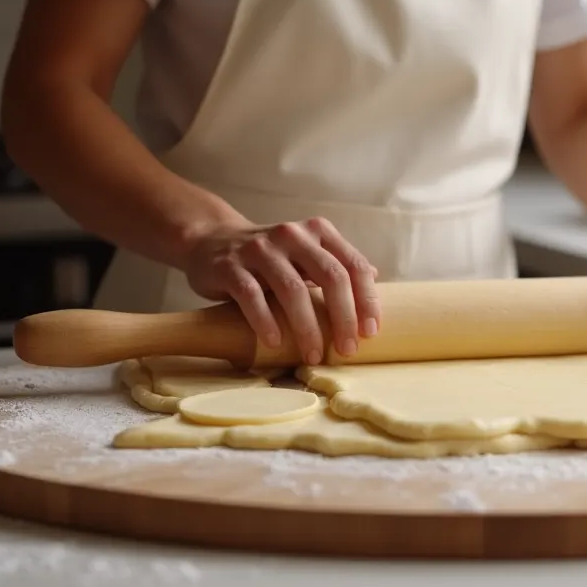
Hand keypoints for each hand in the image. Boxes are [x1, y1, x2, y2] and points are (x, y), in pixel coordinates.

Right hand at [183, 217, 379, 363]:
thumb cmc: (269, 257)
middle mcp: (292, 235)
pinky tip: (275, 342)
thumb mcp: (305, 253)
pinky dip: (266, 321)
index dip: (366, 300)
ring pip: (293, 289)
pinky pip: (252, 294)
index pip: (353, 265)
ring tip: (312, 355)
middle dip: (343, 317)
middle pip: (330, 276)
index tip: (370, 332)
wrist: (210, 241)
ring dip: (307, 327)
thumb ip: (335, 263)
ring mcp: (260, 248)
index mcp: (317, 231)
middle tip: (347, 349)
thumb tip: (375, 277)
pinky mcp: (230, 265)